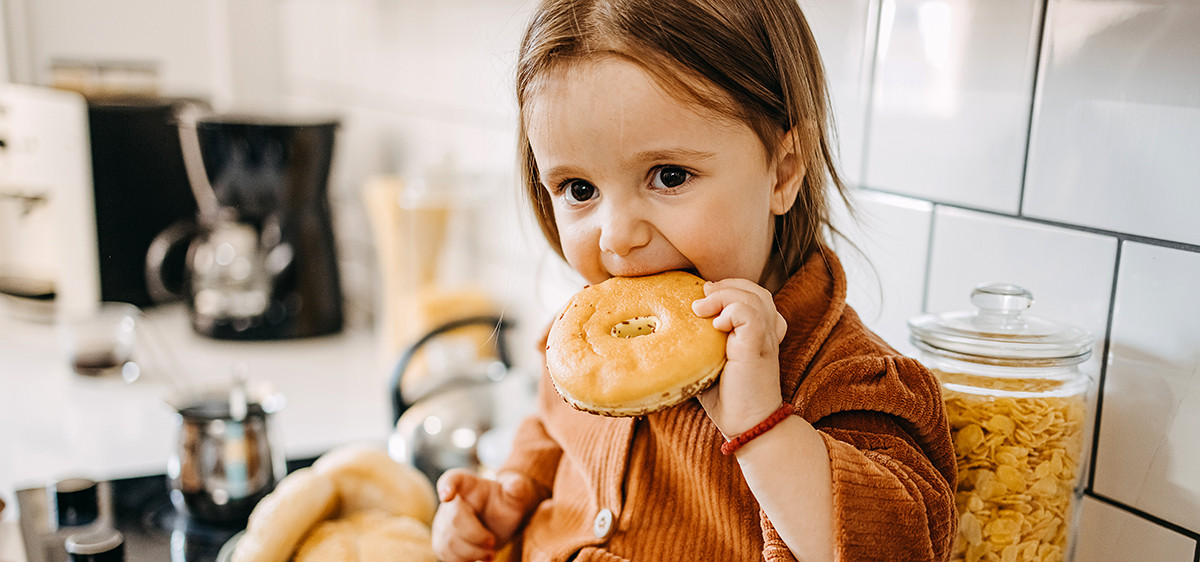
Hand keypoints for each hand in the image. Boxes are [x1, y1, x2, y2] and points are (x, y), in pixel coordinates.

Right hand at [431, 469, 541, 561]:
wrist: (500, 520)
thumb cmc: (507, 502)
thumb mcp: (516, 493)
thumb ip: (517, 488)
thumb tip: (516, 486)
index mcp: (467, 484)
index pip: (452, 479)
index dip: (447, 486)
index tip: (447, 495)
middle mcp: (450, 502)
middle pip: (454, 520)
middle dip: (476, 536)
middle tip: (492, 542)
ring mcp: (442, 522)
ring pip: (448, 542)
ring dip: (471, 553)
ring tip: (489, 553)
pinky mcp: (442, 541)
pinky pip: (445, 555)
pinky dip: (464, 561)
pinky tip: (478, 558)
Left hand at [691, 278, 787, 436]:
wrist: (747, 424)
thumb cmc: (725, 396)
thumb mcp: (708, 361)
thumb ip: (699, 340)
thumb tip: (666, 326)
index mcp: (758, 332)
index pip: (751, 294)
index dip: (729, 289)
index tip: (704, 300)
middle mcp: (766, 331)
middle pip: (754, 290)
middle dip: (726, 286)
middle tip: (701, 298)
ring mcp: (765, 338)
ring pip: (753, 296)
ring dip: (723, 296)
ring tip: (701, 310)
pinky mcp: (759, 347)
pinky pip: (751, 315)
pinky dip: (731, 311)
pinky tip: (716, 326)